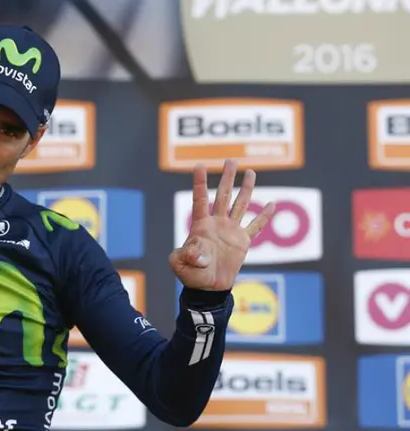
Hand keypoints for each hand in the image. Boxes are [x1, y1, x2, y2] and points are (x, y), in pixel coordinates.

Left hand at [169, 159, 275, 290]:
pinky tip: (272, 204)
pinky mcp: (243, 241)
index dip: (199, 183)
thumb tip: (196, 252)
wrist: (208, 288)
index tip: (199, 165)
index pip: (200, 199)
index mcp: (200, 226)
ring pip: (240, 205)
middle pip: (222, 196)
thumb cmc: (191, 274)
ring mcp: (231, 231)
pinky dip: (264, 216)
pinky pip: (256, 227)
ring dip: (246, 189)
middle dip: (227, 178)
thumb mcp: (181, 265)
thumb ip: (186, 256)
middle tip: (231, 160)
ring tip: (250, 172)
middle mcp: (216, 224)